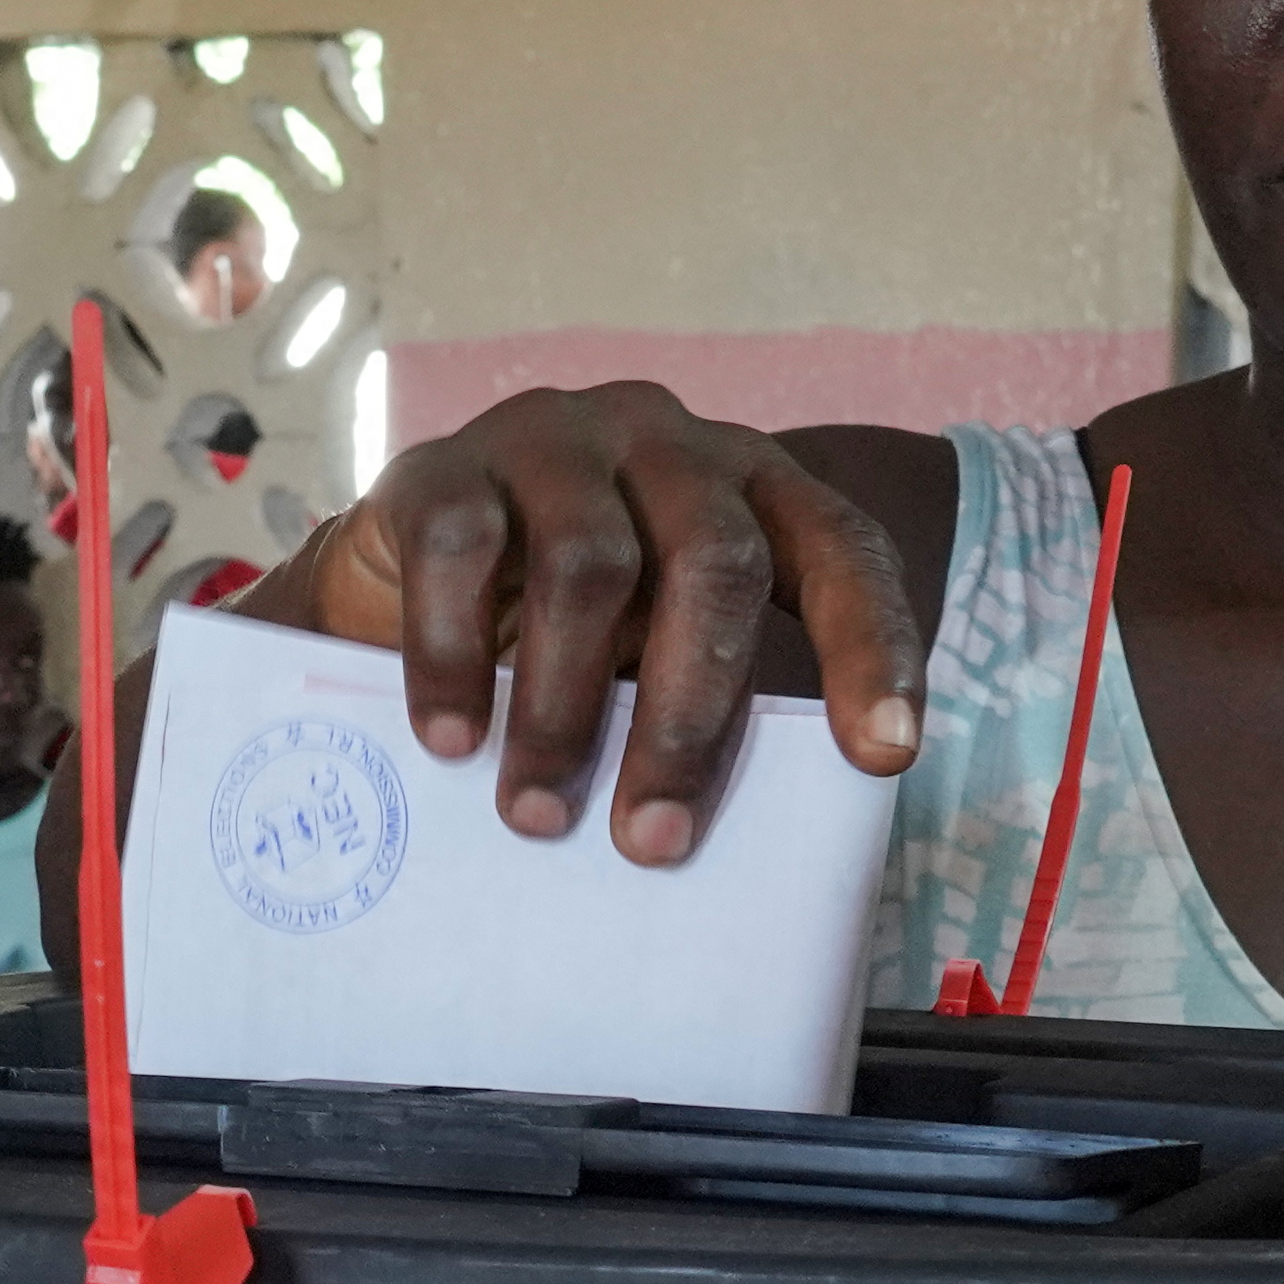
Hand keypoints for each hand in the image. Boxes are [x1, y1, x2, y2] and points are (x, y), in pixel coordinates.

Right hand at [295, 384, 921, 860]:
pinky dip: (456, 659)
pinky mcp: (443, 466)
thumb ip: (692, 701)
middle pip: (713, 561)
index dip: (872, 647)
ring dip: (565, 710)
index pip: (843, 551)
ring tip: (536, 813)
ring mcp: (554, 442)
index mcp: (751, 489)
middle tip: (652, 841)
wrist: (399, 576)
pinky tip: (453, 740)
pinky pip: (460, 550)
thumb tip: (698, 840)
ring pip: (586, 563)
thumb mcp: (650, 654)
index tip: (884, 756)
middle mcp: (665, 445)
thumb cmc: (560, 632)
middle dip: (690, 716)